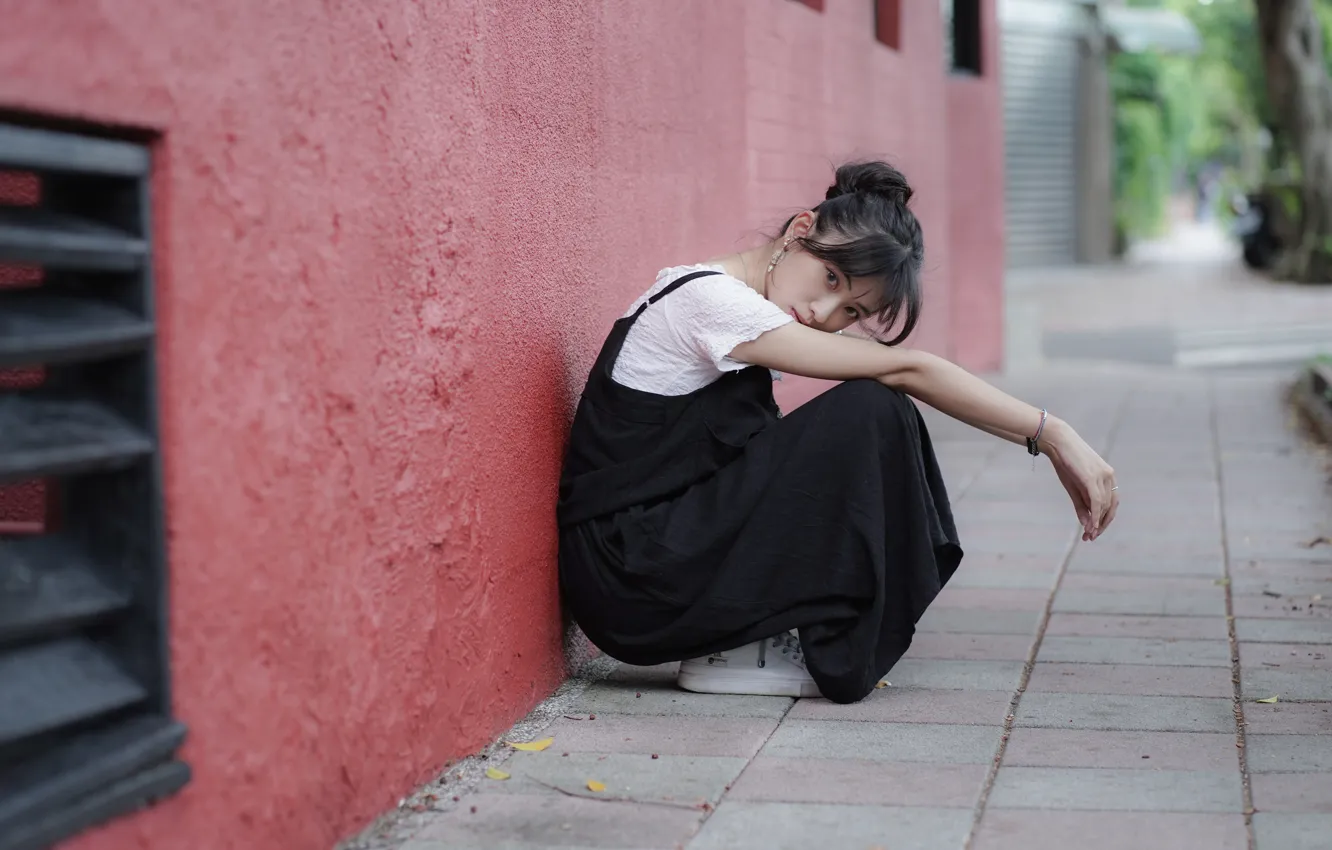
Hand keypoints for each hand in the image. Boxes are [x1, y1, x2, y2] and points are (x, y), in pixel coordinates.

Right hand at [1045, 421, 1117, 540]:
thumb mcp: (1073, 486)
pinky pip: (1097, 502)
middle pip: (1110, 507)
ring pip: (1104, 506)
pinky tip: (1091, 526)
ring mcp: (1102, 476)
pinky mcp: (1092, 478)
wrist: (1057, 441)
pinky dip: (1095, 516)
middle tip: (1091, 538)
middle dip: (1102, 524)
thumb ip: (1081, 504)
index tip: (1094, 532)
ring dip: (1097, 523)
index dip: (1104, 519)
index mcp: (1107, 476)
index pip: (1111, 503)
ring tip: (1088, 535)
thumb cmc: (1065, 461)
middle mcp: (1109, 476)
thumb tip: (1086, 524)